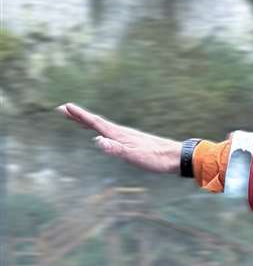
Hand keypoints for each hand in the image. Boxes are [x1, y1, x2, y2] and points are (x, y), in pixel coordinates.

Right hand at [57, 103, 180, 174]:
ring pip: (103, 127)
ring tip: (77, 119)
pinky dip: (101, 130)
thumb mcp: (134, 156)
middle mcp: (122, 133)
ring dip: (88, 122)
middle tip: (62, 109)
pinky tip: (102, 134)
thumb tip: (97, 140)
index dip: (80, 116)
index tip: (65, 106)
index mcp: (119, 135)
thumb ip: (116, 149)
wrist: (176, 157)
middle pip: (96, 122)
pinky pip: (111, 133)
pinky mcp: (132, 141)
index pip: (96, 123)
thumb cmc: (155, 159)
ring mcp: (127, 136)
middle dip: (79, 116)